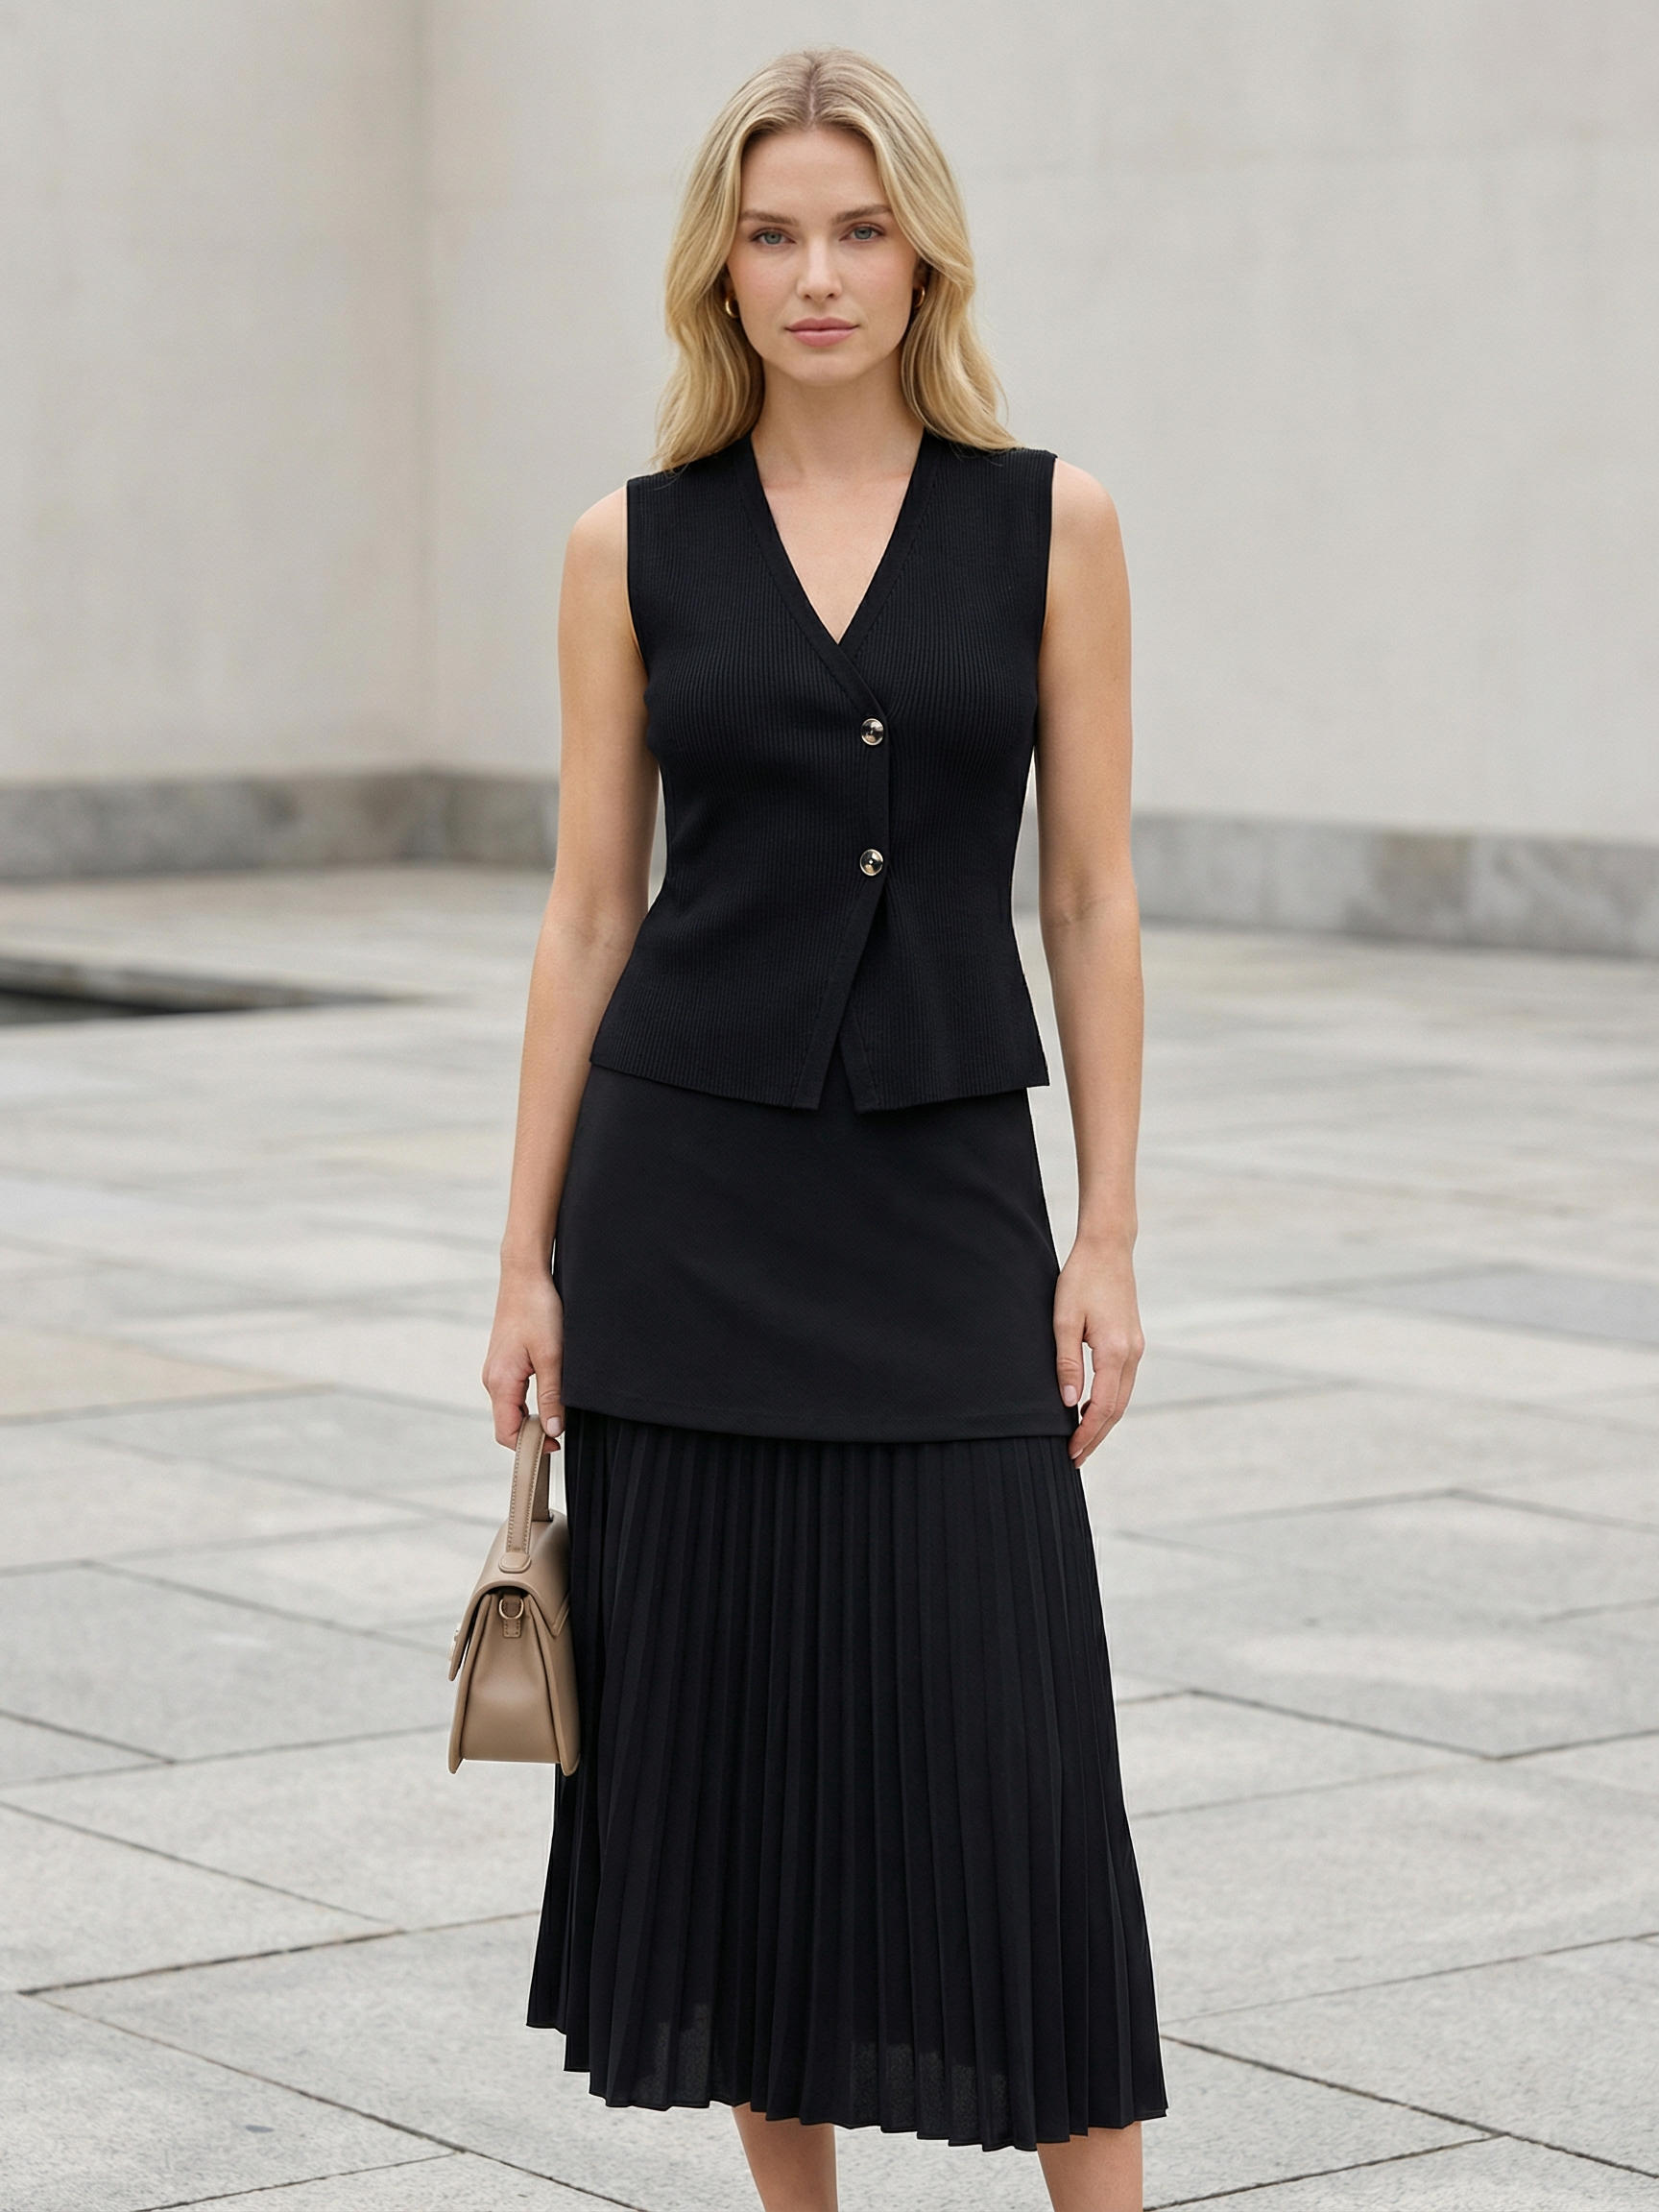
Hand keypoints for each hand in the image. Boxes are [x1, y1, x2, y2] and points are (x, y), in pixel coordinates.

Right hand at [482, 1269, 564, 1447]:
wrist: (525, 1276)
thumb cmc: (538, 1310)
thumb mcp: (552, 1356)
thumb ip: (552, 1395)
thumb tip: (553, 1431)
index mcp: (500, 1382)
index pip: (507, 1432)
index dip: (530, 1446)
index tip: (555, 1446)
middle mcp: (492, 1379)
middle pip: (507, 1423)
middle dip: (531, 1435)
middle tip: (560, 1434)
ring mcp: (495, 1370)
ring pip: (510, 1408)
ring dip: (531, 1417)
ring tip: (557, 1415)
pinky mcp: (502, 1361)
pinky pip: (512, 1393)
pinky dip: (527, 1402)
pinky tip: (548, 1394)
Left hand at [1054, 1238, 1143, 1465]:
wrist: (1108, 1248)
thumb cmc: (1081, 1279)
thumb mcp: (1064, 1320)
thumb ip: (1067, 1363)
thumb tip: (1070, 1403)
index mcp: (1114, 1351)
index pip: (1104, 1406)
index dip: (1087, 1433)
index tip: (1071, 1451)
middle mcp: (1131, 1354)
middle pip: (1117, 1409)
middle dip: (1096, 1436)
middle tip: (1075, 1458)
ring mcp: (1135, 1348)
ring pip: (1123, 1398)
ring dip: (1103, 1421)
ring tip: (1081, 1440)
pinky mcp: (1132, 1342)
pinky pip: (1123, 1382)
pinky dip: (1109, 1401)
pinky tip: (1090, 1407)